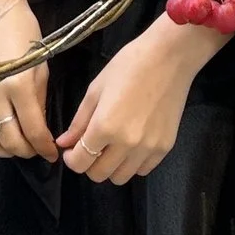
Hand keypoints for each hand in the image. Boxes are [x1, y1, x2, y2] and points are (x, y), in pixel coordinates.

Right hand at [0, 0, 56, 160]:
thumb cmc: (23, 33)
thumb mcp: (40, 65)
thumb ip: (39, 100)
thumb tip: (39, 128)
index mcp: (20, 85)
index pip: (33, 130)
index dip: (44, 147)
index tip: (51, 154)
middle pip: (9, 141)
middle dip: (26, 151)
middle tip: (33, 149)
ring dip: (3, 150)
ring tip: (13, 145)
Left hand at [57, 19, 225, 185]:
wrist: (170, 58)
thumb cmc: (129, 65)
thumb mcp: (96, 90)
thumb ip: (79, 121)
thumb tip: (64, 143)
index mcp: (104, 127)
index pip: (80, 163)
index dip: (72, 159)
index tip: (72, 150)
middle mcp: (126, 144)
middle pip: (99, 174)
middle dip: (89, 164)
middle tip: (90, 147)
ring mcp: (148, 148)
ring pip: (121, 177)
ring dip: (111, 166)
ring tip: (112, 147)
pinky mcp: (165, 147)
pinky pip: (143, 170)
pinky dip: (133, 163)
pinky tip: (131, 145)